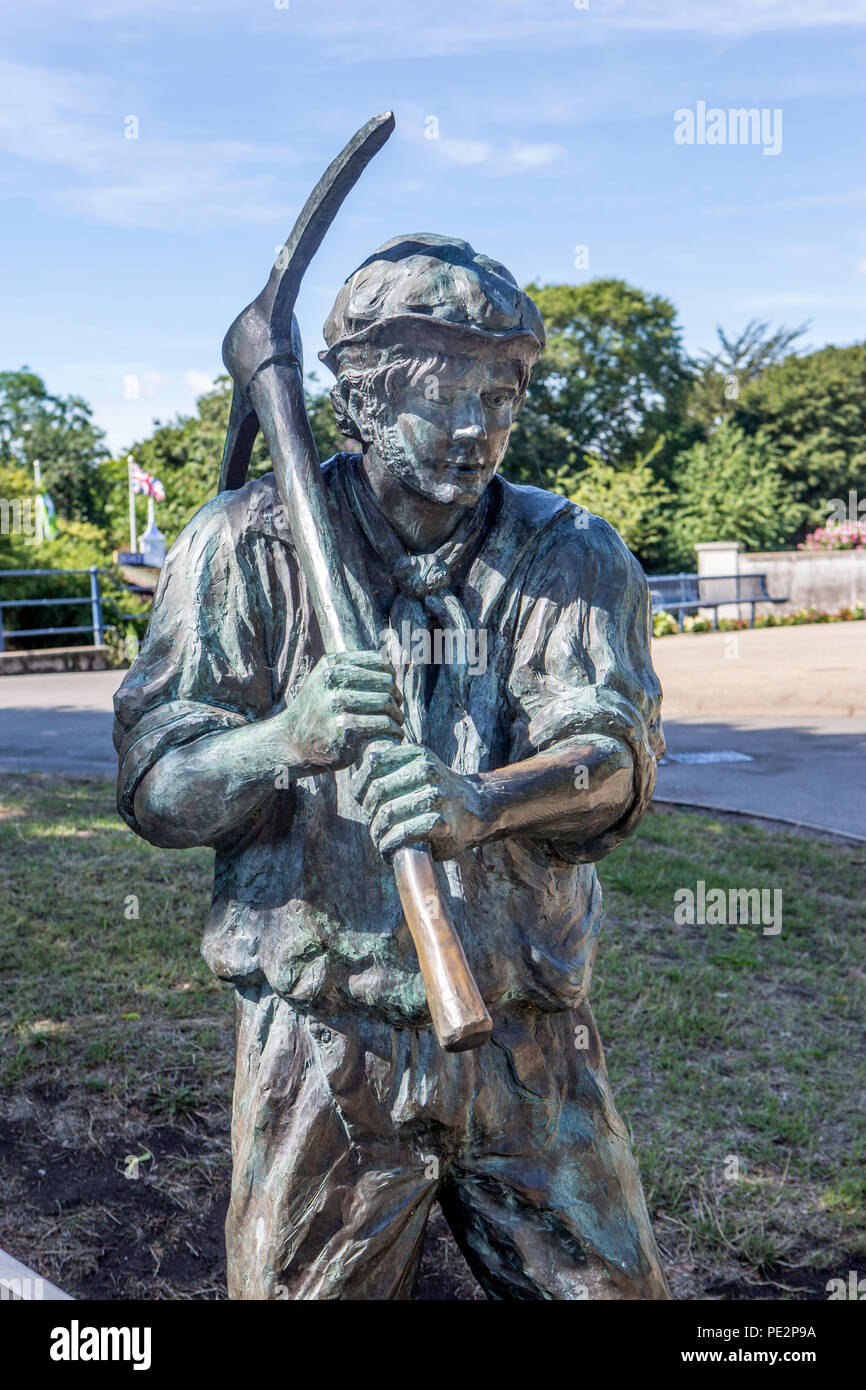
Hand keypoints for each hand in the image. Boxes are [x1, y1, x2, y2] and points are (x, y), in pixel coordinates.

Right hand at [279, 651, 403, 771]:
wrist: (291, 742)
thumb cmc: (317, 711)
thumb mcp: (325, 680)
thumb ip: (351, 669)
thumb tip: (390, 662)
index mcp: (331, 664)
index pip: (378, 661)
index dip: (390, 676)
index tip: (390, 690)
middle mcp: (333, 680)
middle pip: (385, 683)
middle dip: (396, 697)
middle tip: (396, 710)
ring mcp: (337, 703)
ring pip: (386, 703)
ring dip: (398, 716)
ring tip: (396, 723)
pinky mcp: (345, 728)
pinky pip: (384, 724)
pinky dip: (395, 731)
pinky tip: (394, 735)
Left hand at [350, 743, 488, 859]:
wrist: (474, 810)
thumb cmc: (434, 793)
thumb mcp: (415, 769)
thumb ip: (387, 769)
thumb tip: (354, 782)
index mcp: (417, 754)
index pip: (373, 765)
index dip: (361, 788)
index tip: (365, 804)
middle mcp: (427, 770)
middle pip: (378, 792)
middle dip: (370, 813)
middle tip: (374, 827)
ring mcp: (436, 796)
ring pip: (387, 814)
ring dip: (378, 833)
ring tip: (381, 840)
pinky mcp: (441, 822)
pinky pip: (402, 834)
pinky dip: (389, 845)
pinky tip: (389, 850)